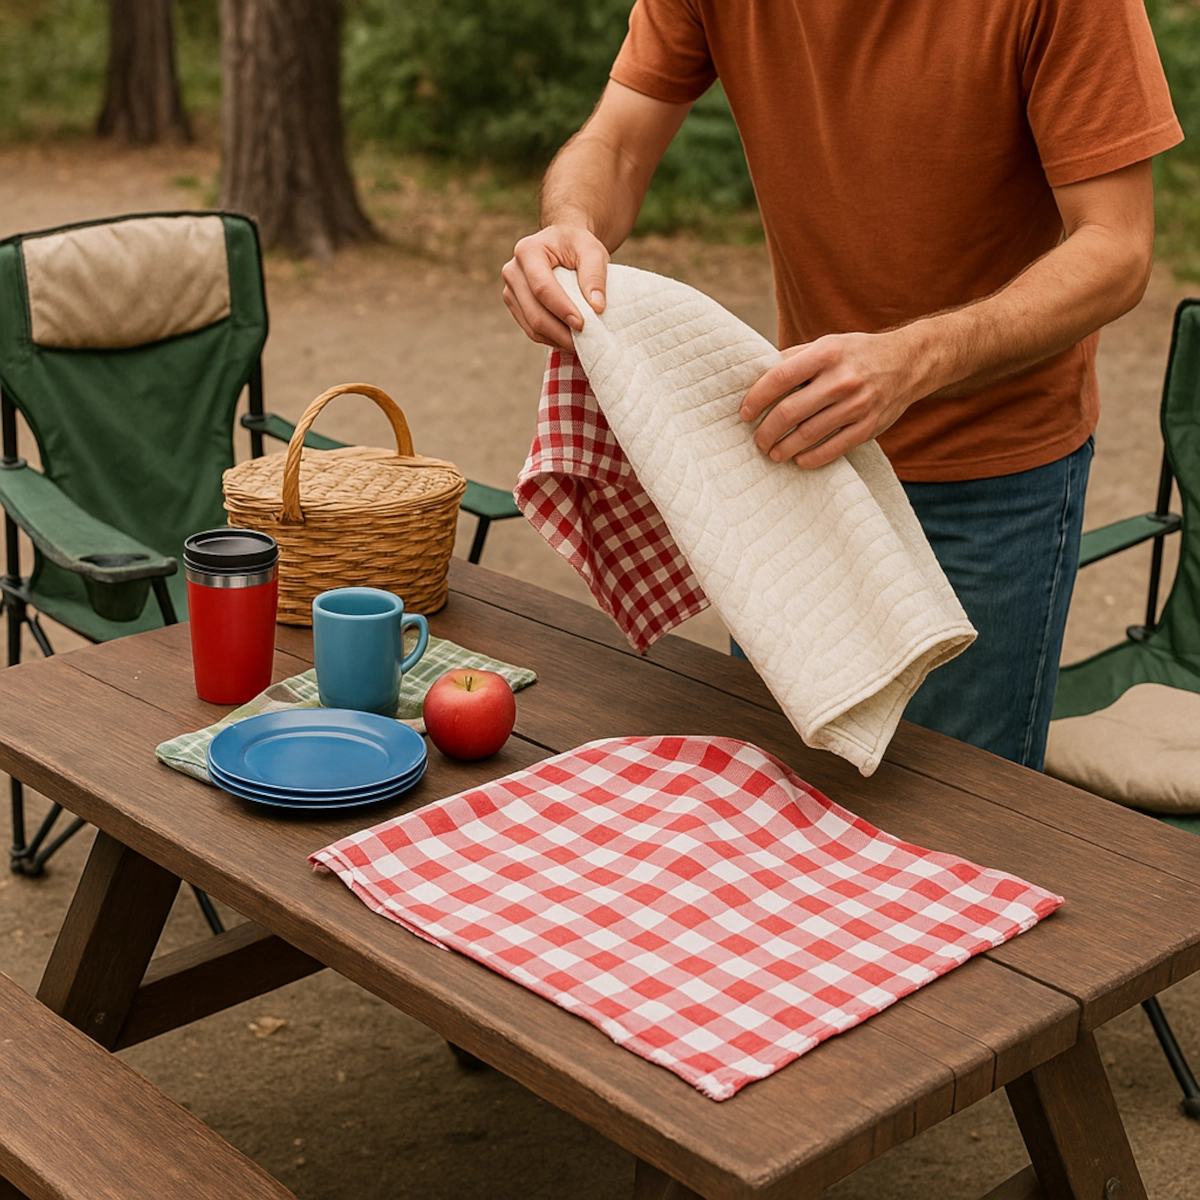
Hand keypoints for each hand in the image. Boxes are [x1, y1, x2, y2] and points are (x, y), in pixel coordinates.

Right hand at [501, 224, 610, 348]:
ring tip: (579, 345)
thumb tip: (597, 307)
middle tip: (584, 343)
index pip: (542, 288)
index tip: (582, 324)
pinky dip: (550, 339)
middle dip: (560, 332)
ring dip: (556, 339)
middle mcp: (513, 270)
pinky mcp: (515, 304)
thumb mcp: (592, 251)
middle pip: (534, 312)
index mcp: (528, 251)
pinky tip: (568, 341)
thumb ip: (595, 275)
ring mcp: (511, 289)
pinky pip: (531, 329)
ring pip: (531, 325)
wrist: (561, 242)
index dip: (561, 309)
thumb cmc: (577, 244)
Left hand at [739, 329, 928, 467]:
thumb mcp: (827, 345)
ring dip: (783, 448)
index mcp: (826, 353)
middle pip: (789, 412)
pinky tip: (798, 459)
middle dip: (766, 431)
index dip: (756, 398)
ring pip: (807, 434)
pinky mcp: (869, 426)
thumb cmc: (856, 354)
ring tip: (772, 452)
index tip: (744, 413)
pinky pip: (833, 449)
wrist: (908, 362)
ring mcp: (857, 405)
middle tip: (757, 439)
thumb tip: (754, 378)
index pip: (779, 377)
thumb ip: (794, 359)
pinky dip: (810, 458)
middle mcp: (841, 379)